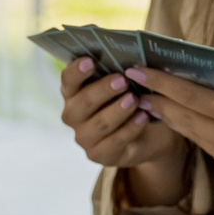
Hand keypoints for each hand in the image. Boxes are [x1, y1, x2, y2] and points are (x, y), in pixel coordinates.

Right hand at [62, 56, 184, 171]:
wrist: (145, 135)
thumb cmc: (129, 100)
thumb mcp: (123, 85)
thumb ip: (118, 72)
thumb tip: (129, 60)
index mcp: (74, 92)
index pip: (68, 80)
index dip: (76, 71)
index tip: (90, 61)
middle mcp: (73, 114)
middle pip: (82, 102)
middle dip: (102, 91)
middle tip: (122, 81)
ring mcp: (83, 137)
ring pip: (99, 124)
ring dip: (117, 111)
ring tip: (135, 100)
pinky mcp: (98, 155)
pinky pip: (114, 142)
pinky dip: (130, 128)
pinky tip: (143, 117)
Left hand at [129, 69, 213, 214]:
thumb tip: (210, 81)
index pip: (190, 96)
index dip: (161, 82)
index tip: (139, 70)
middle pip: (182, 118)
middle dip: (157, 100)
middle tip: (137, 84)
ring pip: (191, 135)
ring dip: (171, 117)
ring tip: (155, 100)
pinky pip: (207, 147)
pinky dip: (193, 131)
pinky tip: (185, 119)